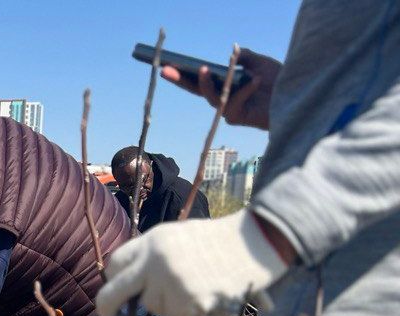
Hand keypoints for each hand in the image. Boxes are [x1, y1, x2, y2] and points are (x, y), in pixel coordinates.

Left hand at [95, 211, 288, 315]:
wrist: (260, 240)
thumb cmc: (221, 239)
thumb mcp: (180, 234)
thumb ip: (154, 255)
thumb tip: (131, 281)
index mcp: (153, 241)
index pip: (117, 263)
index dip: (113, 279)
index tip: (112, 291)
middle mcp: (156, 262)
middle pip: (116, 291)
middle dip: (108, 306)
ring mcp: (172, 283)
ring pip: (154, 307)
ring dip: (168, 305)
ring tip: (197, 288)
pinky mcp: (191, 303)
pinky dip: (187, 314)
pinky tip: (204, 300)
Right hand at [160, 48, 280, 129]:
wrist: (296, 95)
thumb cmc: (279, 82)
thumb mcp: (260, 63)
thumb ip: (245, 57)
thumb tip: (233, 51)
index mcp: (226, 86)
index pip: (200, 80)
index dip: (185, 74)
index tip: (168, 65)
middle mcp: (224, 99)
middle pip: (197, 90)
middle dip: (180, 80)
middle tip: (165, 71)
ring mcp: (228, 110)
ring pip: (211, 97)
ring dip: (205, 83)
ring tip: (204, 69)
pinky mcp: (237, 117)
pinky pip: (233, 102)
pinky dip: (244, 89)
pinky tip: (255, 80)